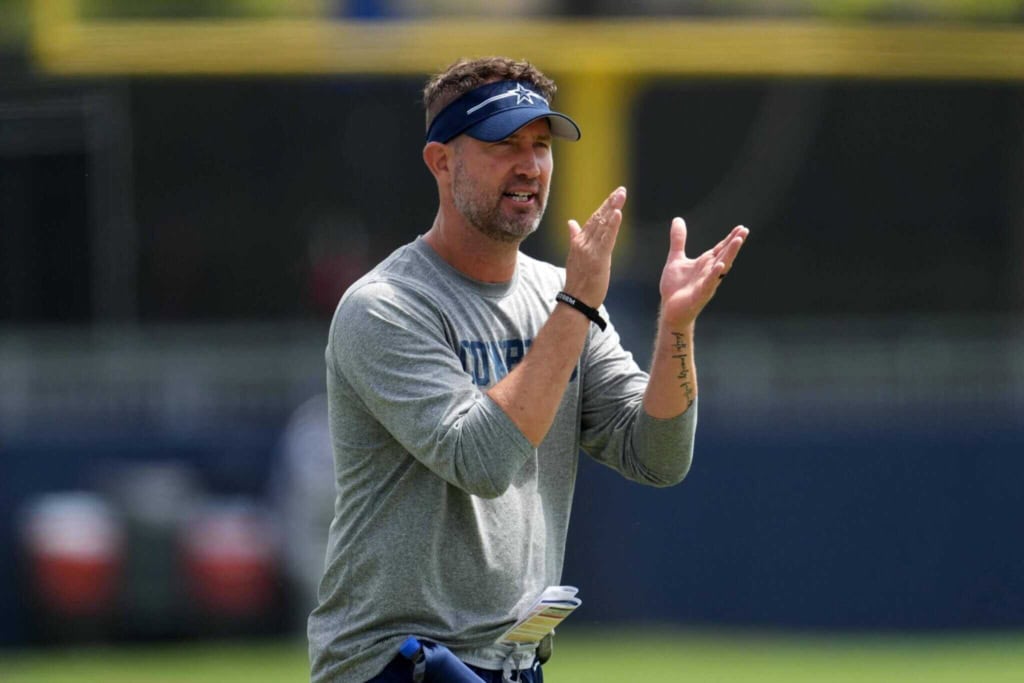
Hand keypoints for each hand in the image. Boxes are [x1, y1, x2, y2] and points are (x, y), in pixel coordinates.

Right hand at [563, 187, 626, 306]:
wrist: (575, 300)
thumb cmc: (578, 281)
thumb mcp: (575, 256)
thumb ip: (574, 237)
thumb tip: (570, 222)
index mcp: (579, 242)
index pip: (593, 219)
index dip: (604, 206)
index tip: (613, 195)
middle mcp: (583, 243)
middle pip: (598, 218)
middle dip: (610, 203)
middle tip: (621, 190)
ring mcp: (590, 250)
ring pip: (603, 225)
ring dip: (612, 209)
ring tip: (621, 195)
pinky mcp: (598, 258)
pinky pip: (606, 239)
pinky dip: (612, 225)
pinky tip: (617, 214)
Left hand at [659, 218, 747, 326]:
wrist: (670, 310)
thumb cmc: (675, 287)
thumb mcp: (676, 259)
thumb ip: (678, 240)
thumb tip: (678, 219)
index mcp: (705, 263)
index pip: (720, 248)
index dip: (730, 238)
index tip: (741, 228)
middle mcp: (709, 272)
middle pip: (724, 255)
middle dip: (734, 243)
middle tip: (744, 231)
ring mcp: (706, 283)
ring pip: (721, 267)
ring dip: (729, 254)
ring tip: (737, 241)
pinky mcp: (700, 294)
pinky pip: (709, 283)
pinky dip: (715, 274)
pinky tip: (720, 265)